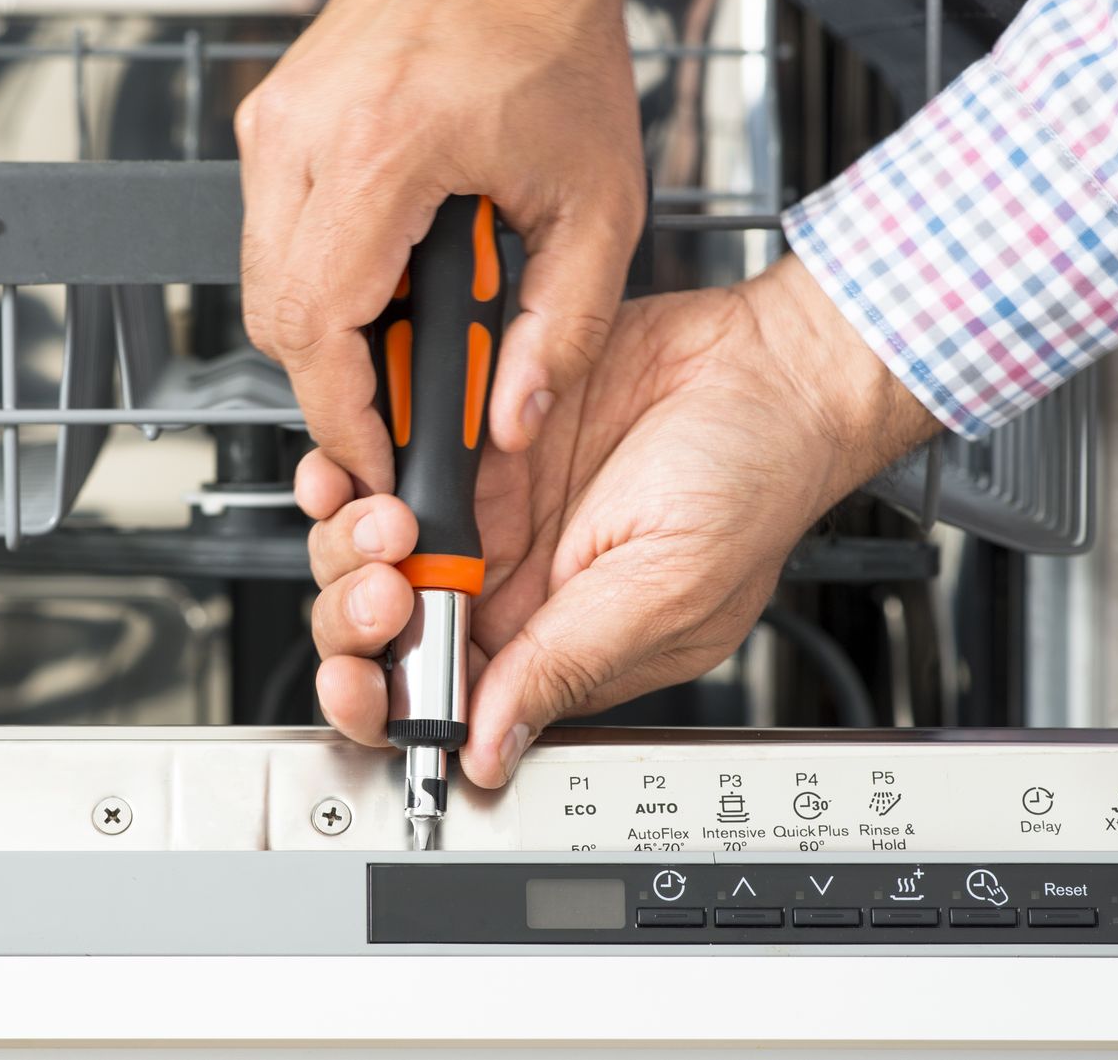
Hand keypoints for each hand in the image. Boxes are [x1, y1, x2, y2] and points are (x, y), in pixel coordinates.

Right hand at [237, 0, 647, 492]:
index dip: (342, 419)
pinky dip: (319, 273)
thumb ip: (562, 328)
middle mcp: (305, 135)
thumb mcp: (596, 202)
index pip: (318, 332)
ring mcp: (276, 120)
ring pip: (263, 279)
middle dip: (332, 386)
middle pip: (275, 318)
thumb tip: (513, 421)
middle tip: (399, 414)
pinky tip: (387, 273)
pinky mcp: (273, 114)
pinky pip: (271, 228)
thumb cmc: (554, 35)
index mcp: (379, 153)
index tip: (374, 463)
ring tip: (407, 336)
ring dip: (325, 330)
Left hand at [294, 257, 942, 784]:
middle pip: (380, 631)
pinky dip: (349, 470)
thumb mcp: (664, 592)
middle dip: (354, 619)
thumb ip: (566, 667)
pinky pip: (382, 464)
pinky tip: (356, 468)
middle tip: (387, 587)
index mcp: (552, 646)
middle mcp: (507, 585)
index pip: (439, 701)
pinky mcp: (471, 444)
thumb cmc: (751, 482)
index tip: (364, 682)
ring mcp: (482, 514)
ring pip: (362, 550)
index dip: (383, 701)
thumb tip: (491, 754)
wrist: (770, 364)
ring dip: (347, 542)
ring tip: (386, 518)